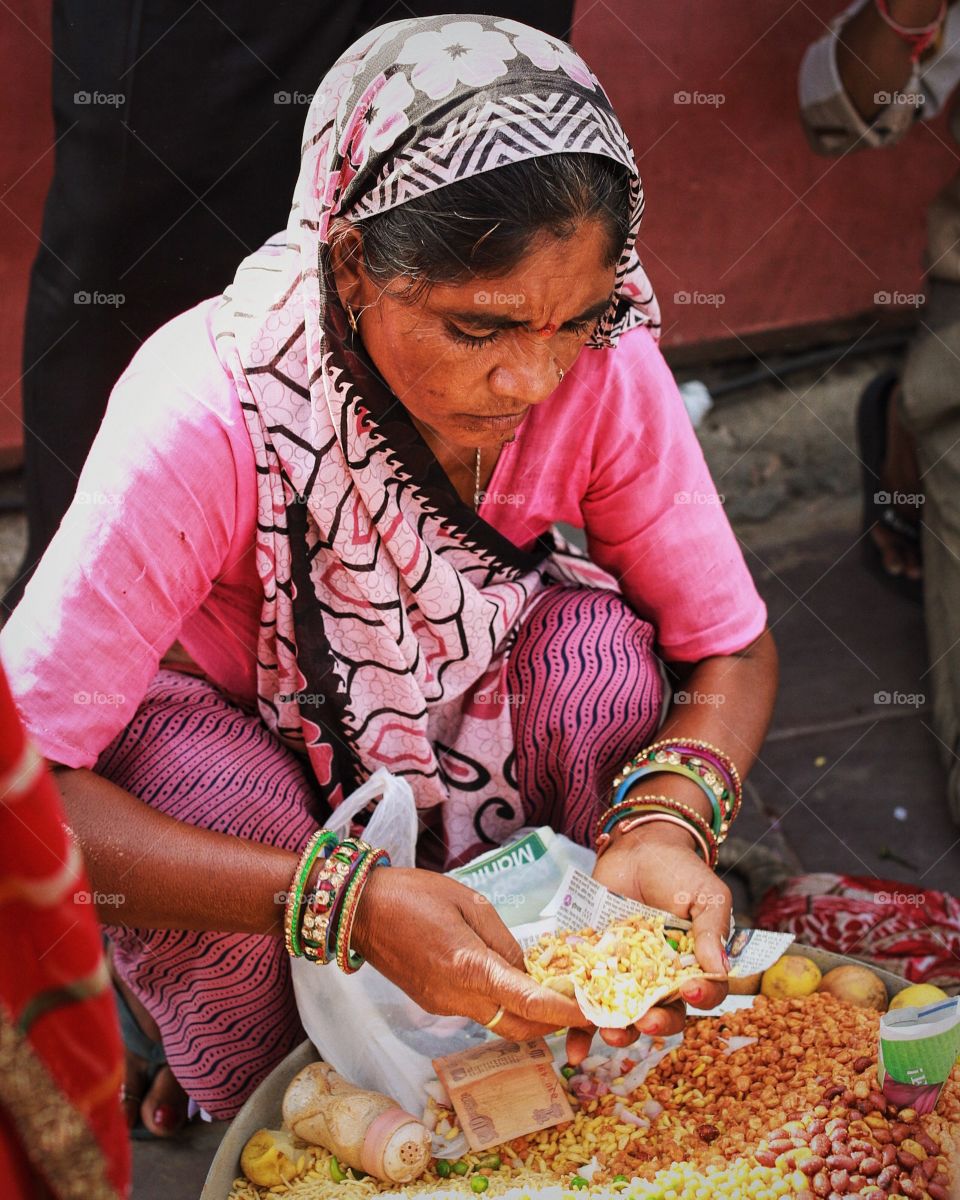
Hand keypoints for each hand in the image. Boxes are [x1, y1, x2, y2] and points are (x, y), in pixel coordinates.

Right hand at [351, 867, 584, 1040]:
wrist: (360, 910)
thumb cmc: (414, 894)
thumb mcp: (468, 901)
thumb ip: (501, 938)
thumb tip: (523, 968)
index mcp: (470, 967)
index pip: (528, 1001)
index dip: (565, 1011)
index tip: (592, 1012)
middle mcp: (458, 997)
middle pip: (517, 1027)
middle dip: (552, 1023)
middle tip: (577, 1004)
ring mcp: (443, 1005)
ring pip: (497, 1022)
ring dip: (526, 1013)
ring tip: (547, 988)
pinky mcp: (433, 1003)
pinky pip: (476, 1010)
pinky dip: (499, 1002)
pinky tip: (505, 978)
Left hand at [566, 823, 730, 1064]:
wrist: (637, 848)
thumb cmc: (678, 871)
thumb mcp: (705, 896)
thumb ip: (712, 929)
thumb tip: (720, 969)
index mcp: (694, 966)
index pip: (704, 993)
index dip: (700, 998)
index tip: (691, 992)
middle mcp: (661, 979)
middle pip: (664, 1014)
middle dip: (656, 1023)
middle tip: (646, 1020)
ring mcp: (627, 975)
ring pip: (626, 1015)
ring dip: (619, 1031)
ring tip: (610, 1032)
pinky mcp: (596, 968)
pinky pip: (589, 1002)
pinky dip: (581, 1028)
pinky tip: (574, 1046)